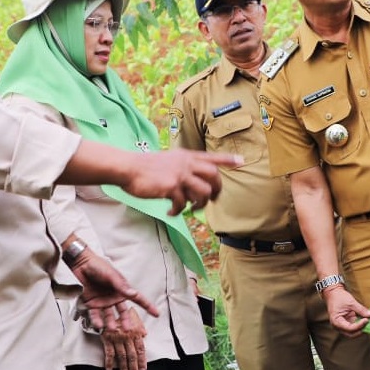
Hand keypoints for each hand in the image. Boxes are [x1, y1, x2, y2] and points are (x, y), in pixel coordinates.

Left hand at [70, 250, 158, 332]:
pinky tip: (98, 325)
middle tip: (128, 329)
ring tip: (111, 329)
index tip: (157, 313)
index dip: (148, 306)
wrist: (81, 264)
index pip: (137, 298)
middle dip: (126, 321)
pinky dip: (96, 320)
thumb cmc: (98, 266)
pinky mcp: (91, 303)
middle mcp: (114, 297)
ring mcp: (103, 301)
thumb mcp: (111, 275)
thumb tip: (134, 293)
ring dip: (110, 323)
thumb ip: (121, 286)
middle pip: (123, 312)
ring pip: (109, 315)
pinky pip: (95, 315)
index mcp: (122, 289)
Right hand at [102, 307, 147, 369]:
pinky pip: (108, 352)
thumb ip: (139, 326)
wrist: (106, 307)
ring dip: (123, 368)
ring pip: (121, 356)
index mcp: (135, 332)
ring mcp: (116, 339)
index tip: (143, 369)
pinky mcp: (107, 339)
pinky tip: (109, 369)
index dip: (142, 360)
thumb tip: (145, 334)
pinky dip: (108, 361)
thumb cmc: (121, 313)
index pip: (141, 349)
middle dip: (134, 368)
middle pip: (132, 355)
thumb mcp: (133, 316)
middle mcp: (127, 337)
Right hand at [123, 149, 241, 215]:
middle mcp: (186, 163)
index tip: (242, 162)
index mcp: (186, 156)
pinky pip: (183, 204)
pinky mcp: (171, 187)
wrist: (128, 168)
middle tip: (211, 200)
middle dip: (217, 190)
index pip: (212, 157)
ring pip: (204, 192)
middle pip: (214, 176)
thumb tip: (194, 186)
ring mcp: (179, 175)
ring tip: (191, 209)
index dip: (228, 160)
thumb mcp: (169, 160)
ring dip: (200, 204)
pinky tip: (170, 212)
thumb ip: (183, 168)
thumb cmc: (146, 167)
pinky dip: (178, 211)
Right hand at [322, 286, 369, 335]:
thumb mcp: (351, 302)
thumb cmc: (340, 297)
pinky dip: (360, 325)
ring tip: (368, 320)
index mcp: (336, 322)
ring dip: (361, 328)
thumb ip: (361, 310)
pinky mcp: (346, 324)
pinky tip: (365, 320)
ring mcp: (342, 326)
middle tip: (369, 322)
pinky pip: (354, 327)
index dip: (359, 326)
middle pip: (351, 334)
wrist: (334, 293)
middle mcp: (338, 327)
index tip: (367, 320)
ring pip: (353, 332)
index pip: (349, 328)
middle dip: (361, 329)